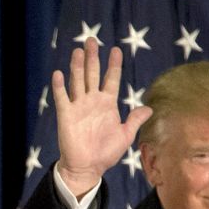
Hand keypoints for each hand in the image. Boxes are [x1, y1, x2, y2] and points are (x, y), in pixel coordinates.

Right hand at [51, 38, 152, 196]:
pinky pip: (62, 98)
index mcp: (107, 104)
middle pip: (92, 74)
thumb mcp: (125, 135)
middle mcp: (92, 102)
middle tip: (91, 40)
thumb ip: (135, 120)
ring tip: (78, 51)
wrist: (87, 168)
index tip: (116, 50)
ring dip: (77, 66)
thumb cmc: (105, 153)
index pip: (111, 79)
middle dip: (92, 57)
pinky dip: (59, 86)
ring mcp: (78, 107)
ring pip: (78, 81)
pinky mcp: (66, 116)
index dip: (114, 65)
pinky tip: (59, 74)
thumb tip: (149, 108)